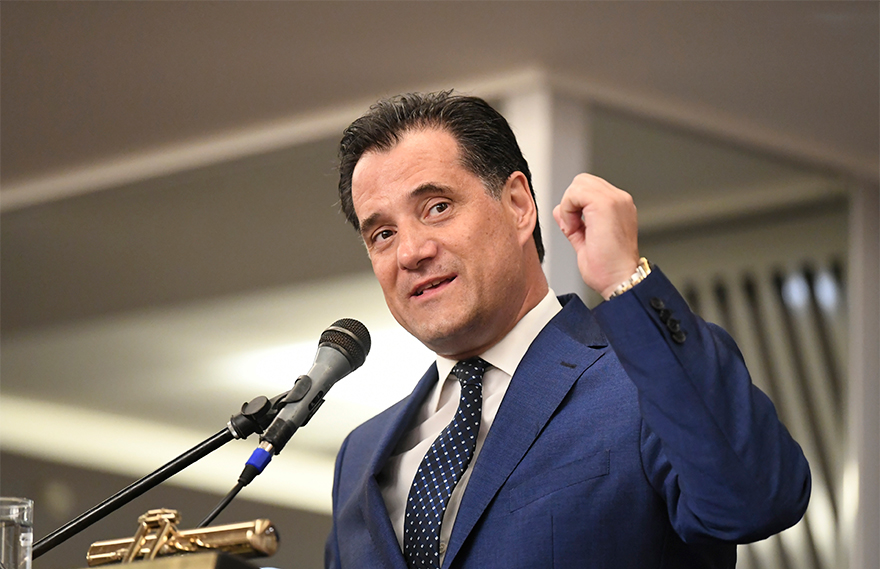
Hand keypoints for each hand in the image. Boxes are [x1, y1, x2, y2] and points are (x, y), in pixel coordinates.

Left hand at [552, 174, 640, 298]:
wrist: (620, 281)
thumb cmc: (608, 269)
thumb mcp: (585, 241)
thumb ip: (573, 224)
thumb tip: (560, 211)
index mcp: (618, 206)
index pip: (587, 188)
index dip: (574, 206)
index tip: (576, 229)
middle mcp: (620, 200)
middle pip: (581, 181)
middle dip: (571, 202)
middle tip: (574, 228)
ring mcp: (616, 200)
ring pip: (578, 184)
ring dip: (569, 206)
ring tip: (576, 229)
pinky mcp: (606, 204)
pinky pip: (576, 192)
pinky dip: (568, 209)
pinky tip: (575, 228)